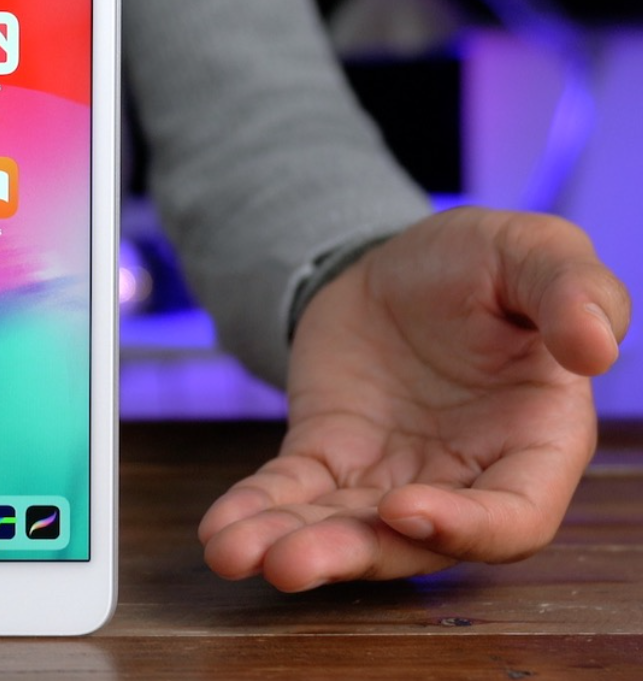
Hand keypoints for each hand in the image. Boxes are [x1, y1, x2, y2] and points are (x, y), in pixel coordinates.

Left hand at [199, 207, 628, 590]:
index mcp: (535, 443)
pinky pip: (294, 493)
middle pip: (412, 544)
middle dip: (349, 555)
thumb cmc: (487, 263)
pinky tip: (220, 528)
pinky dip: (256, 511)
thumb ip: (575, 290)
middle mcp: (464, 477)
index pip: (514, 517)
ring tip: (232, 553)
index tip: (403, 509)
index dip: (464, 527)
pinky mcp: (330, 454)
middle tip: (287, 563)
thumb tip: (595, 345)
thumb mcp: (535, 252)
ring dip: (291, 545)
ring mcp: (392, 474)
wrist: (401, 258)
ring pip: (344, 528)